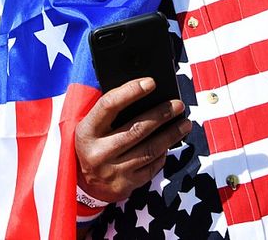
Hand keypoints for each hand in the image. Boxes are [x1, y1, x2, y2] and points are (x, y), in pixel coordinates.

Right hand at [75, 78, 191, 202]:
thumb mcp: (91, 126)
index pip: (109, 105)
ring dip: (171, 135)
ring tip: (184, 124)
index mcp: (87, 131)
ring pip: (149, 150)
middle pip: (136, 129)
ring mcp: (113, 171)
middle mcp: (98, 152)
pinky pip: (151, 167)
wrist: (83, 185)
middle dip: (161, 115)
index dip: (130, 91)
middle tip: (178, 105)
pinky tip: (169, 144)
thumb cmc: (92, 145)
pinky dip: (163, 154)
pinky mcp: (126, 185)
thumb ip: (110, 111)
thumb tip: (144, 92)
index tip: (151, 82)